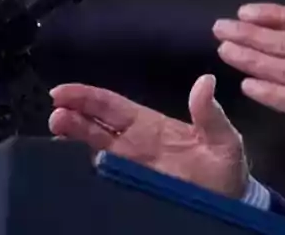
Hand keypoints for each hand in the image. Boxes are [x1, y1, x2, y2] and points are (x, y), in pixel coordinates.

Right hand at [48, 74, 248, 197]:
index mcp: (151, 125)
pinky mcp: (129, 188)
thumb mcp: (224, 138)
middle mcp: (133, 144)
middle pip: (95, 126)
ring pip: (92, 149)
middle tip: (56, 111)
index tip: (64, 92)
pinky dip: (82, 170)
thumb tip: (206, 81)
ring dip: (73, 138)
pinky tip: (67, 165)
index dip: (88, 97)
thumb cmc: (224, 167)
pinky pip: (101, 177)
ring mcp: (129, 167)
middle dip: (74, 116)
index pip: (113, 106)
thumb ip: (211, 113)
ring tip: (57, 128)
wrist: (229, 203)